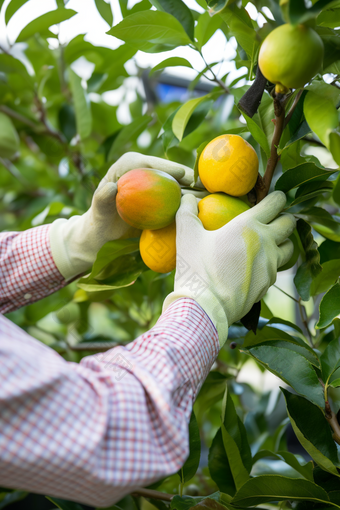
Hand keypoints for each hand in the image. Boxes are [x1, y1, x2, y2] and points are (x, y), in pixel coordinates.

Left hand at [49, 152, 193, 279]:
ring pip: (178, 185)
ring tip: (212, 197)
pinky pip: (179, 199)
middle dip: (188, 178)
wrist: (104, 233)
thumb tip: (111, 187)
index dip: (167, 167)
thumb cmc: (99, 220)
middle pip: (168, 172)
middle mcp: (145, 171)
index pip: (148, 163)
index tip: (182, 175)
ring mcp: (156, 184)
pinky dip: (191, 203)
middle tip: (205, 187)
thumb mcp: (98, 211)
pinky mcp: (162, 198)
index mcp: (128, 165)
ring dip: (195, 191)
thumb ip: (102, 199)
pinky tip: (205, 209)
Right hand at [163, 191, 295, 345]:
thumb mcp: (186, 236)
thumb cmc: (196, 268)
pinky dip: (271, 264)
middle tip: (274, 219)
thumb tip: (187, 198)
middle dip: (284, 218)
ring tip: (269, 243)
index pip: (275, 203)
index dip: (277, 197)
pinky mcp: (268, 284)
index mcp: (249, 226)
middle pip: (289, 224)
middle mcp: (266, 243)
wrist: (206, 307)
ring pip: (289, 248)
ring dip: (282, 242)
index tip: (275, 197)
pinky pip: (276, 269)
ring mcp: (271, 266)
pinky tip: (256, 267)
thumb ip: (187, 212)